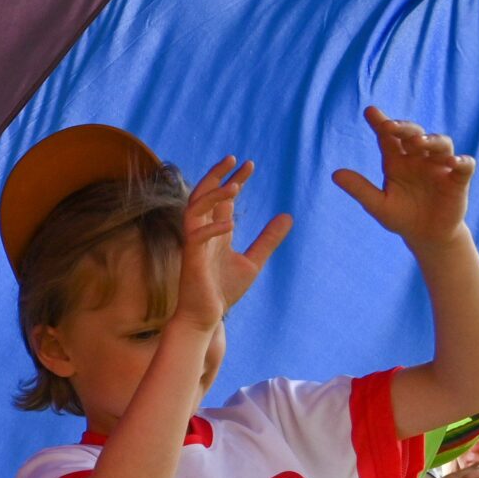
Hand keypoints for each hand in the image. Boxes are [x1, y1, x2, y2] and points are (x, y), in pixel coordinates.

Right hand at [172, 156, 260, 330]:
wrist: (205, 318)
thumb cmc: (223, 292)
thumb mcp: (253, 261)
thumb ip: (268, 239)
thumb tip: (287, 216)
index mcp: (215, 232)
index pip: (222, 199)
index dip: (234, 179)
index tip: (249, 165)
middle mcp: (202, 233)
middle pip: (203, 195)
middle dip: (218, 175)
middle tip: (236, 159)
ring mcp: (194, 246)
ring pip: (194, 209)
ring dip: (212, 196)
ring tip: (234, 185)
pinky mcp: (191, 260)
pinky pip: (195, 238)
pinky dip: (211, 229)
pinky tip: (230, 225)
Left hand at [333, 106, 473, 249]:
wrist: (426, 235)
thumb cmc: (400, 216)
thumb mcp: (377, 204)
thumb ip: (359, 188)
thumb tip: (335, 174)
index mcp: (396, 161)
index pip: (387, 137)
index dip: (380, 123)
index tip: (369, 111)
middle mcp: (418, 158)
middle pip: (413, 135)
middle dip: (404, 128)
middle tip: (390, 126)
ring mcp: (440, 166)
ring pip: (440, 144)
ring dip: (431, 140)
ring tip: (418, 142)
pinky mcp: (458, 179)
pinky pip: (464, 165)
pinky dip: (461, 161)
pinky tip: (453, 161)